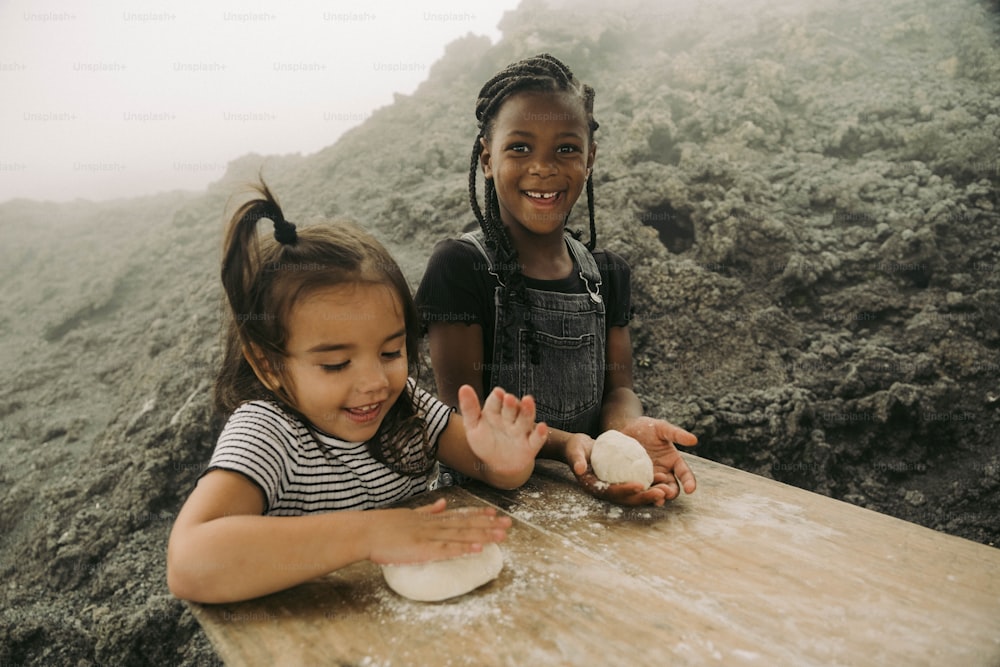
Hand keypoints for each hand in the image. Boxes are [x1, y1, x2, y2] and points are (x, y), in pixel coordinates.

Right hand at [368, 498, 511, 564]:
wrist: (366, 531)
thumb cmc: (382, 526)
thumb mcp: (408, 513)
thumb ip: (427, 510)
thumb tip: (443, 502)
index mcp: (429, 518)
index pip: (458, 515)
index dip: (477, 515)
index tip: (494, 514)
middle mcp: (433, 525)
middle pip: (465, 524)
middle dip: (488, 525)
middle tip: (508, 524)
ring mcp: (428, 536)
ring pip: (460, 535)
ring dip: (482, 535)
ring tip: (500, 536)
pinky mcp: (422, 549)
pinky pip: (446, 550)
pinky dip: (463, 549)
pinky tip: (477, 549)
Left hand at [458, 385, 547, 483]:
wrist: (500, 467)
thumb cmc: (486, 443)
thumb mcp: (473, 427)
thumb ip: (469, 408)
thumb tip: (464, 387)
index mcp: (495, 412)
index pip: (495, 402)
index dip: (496, 398)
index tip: (497, 393)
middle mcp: (510, 419)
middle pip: (511, 408)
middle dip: (510, 403)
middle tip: (508, 398)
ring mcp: (521, 431)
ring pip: (525, 419)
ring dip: (527, 410)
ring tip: (528, 400)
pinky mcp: (530, 446)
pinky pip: (537, 439)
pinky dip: (541, 434)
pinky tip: (542, 427)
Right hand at [563, 433, 672, 506]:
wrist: (581, 448)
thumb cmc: (576, 448)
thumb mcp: (575, 451)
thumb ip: (577, 460)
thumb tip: (580, 469)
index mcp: (594, 487)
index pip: (611, 492)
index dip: (625, 490)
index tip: (639, 485)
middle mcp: (607, 491)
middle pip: (627, 498)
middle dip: (644, 497)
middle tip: (661, 493)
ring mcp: (616, 487)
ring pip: (635, 495)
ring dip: (651, 494)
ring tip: (667, 490)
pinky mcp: (623, 481)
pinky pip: (638, 486)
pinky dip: (650, 485)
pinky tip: (664, 480)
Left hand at [619, 417, 697, 499]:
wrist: (624, 428)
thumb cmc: (646, 427)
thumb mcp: (661, 428)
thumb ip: (677, 434)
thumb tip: (694, 440)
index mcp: (674, 462)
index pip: (685, 474)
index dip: (689, 482)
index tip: (690, 489)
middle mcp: (664, 473)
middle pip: (672, 488)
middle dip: (671, 492)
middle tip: (666, 492)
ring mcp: (649, 478)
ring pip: (656, 492)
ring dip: (657, 496)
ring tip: (656, 498)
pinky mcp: (636, 480)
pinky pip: (640, 490)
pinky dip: (641, 494)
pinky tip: (639, 495)